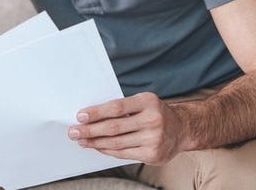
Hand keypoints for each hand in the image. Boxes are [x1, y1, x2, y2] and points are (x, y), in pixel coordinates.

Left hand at [68, 92, 186, 164]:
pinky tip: (97, 147)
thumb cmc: (156, 112)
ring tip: (81, 140)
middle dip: (90, 130)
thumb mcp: (144, 101)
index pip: (117, 107)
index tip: (80, 116)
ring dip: (95, 142)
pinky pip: (123, 153)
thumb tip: (93, 115)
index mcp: (148, 101)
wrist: (182, 128)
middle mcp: (152, 119)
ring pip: (116, 142)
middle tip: (73, 131)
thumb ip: (124, 107)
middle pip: (114, 127)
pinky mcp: (152, 154)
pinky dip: (107, 150)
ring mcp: (153, 139)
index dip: (96, 112)